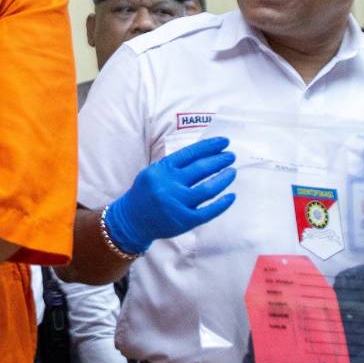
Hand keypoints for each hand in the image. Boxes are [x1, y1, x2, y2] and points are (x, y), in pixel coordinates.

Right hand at [105, 136, 236, 254]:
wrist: (131, 220)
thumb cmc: (145, 193)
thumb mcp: (153, 173)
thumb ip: (173, 165)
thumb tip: (203, 155)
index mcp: (161, 170)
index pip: (190, 153)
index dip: (209, 146)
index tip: (224, 142)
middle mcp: (169, 185)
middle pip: (201, 169)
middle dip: (220, 160)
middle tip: (231, 156)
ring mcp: (177, 203)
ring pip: (208, 189)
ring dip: (224, 178)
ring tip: (232, 172)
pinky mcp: (184, 220)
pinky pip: (209, 211)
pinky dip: (222, 203)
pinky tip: (231, 196)